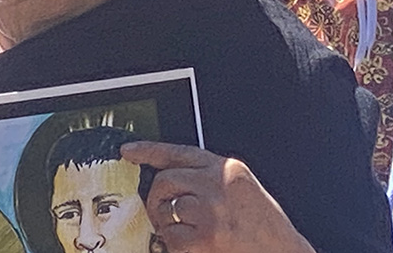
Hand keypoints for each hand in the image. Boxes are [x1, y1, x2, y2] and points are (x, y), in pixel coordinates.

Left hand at [121, 141, 313, 252]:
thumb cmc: (264, 227)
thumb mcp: (241, 189)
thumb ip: (210, 177)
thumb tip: (170, 178)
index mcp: (228, 168)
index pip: (179, 152)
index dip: (149, 150)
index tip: (128, 151)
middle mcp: (217, 184)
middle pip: (165, 180)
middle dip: (158, 198)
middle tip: (164, 214)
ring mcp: (210, 210)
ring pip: (166, 209)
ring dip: (170, 225)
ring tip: (191, 234)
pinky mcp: (204, 238)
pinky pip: (171, 237)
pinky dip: (176, 245)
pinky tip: (196, 247)